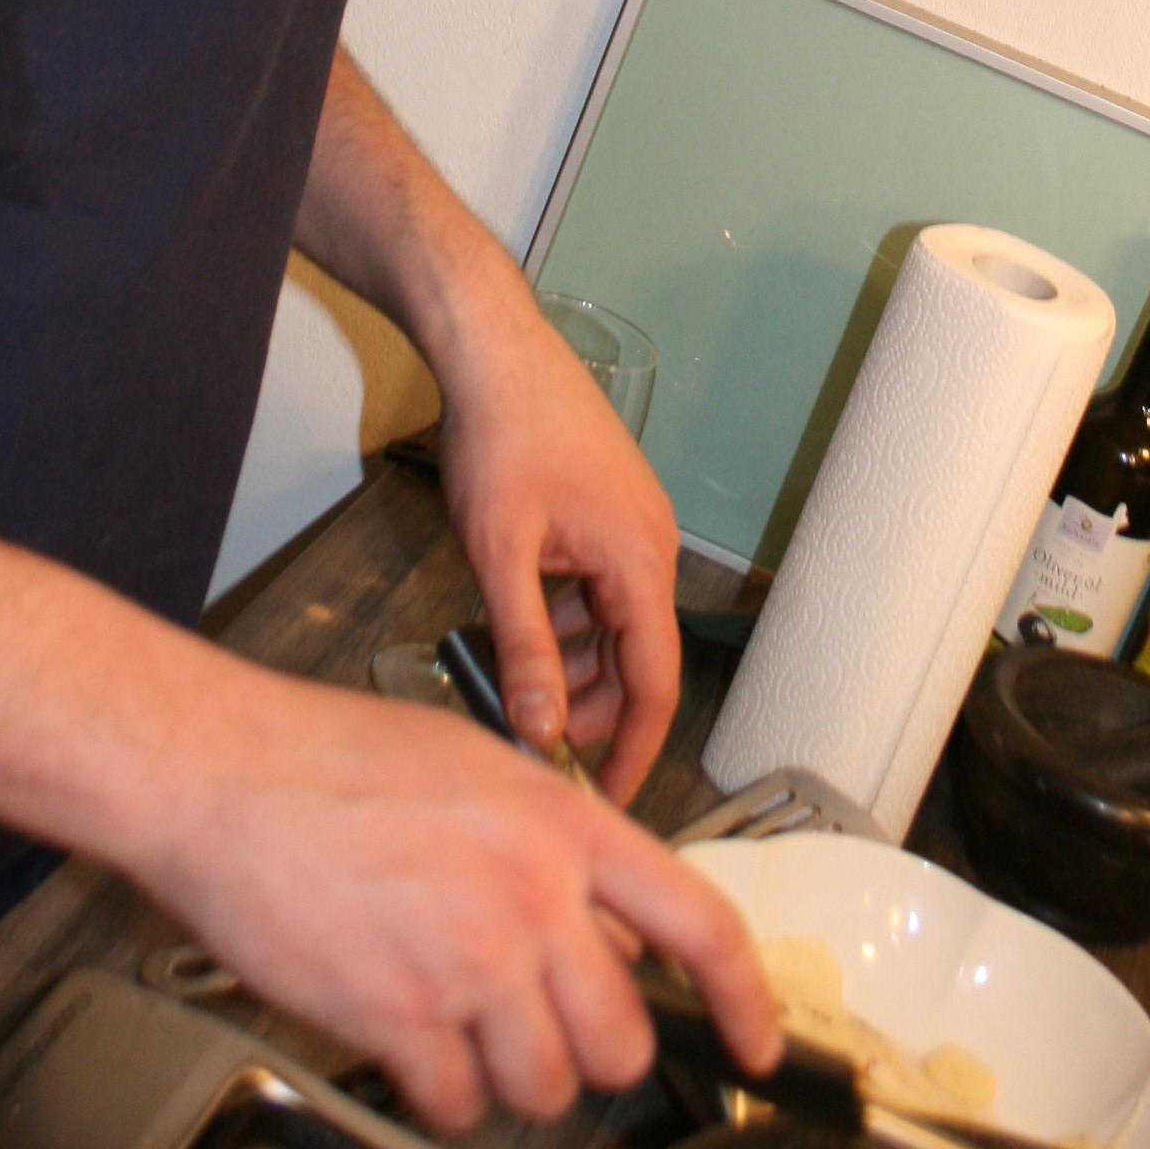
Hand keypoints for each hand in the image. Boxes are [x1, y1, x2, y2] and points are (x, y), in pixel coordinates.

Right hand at [142, 649, 778, 1128]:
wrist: (225, 778)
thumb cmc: (332, 759)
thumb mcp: (481, 771)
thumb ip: (553, 850)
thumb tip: (599, 931)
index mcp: (565, 828)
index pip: (699, 924)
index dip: (746, 999)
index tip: (758, 1045)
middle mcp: (533, 899)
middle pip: (622, 1041)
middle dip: (589, 1051)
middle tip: (544, 1028)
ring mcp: (470, 965)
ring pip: (545, 1086)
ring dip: (510, 1076)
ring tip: (459, 1021)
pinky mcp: (401, 1020)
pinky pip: (457, 1104)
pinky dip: (438, 1092)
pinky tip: (407, 1039)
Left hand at [433, 294, 681, 798]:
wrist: (494, 352)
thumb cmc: (502, 436)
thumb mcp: (500, 555)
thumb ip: (523, 648)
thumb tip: (538, 727)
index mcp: (639, 562)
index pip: (655, 684)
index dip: (635, 749)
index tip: (610, 797)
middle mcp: (649, 548)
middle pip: (633, 659)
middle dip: (587, 707)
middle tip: (531, 740)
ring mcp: (629, 528)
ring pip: (609, 626)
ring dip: (569, 663)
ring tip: (508, 686)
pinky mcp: (606, 514)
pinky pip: (595, 591)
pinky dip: (562, 621)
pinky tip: (515, 631)